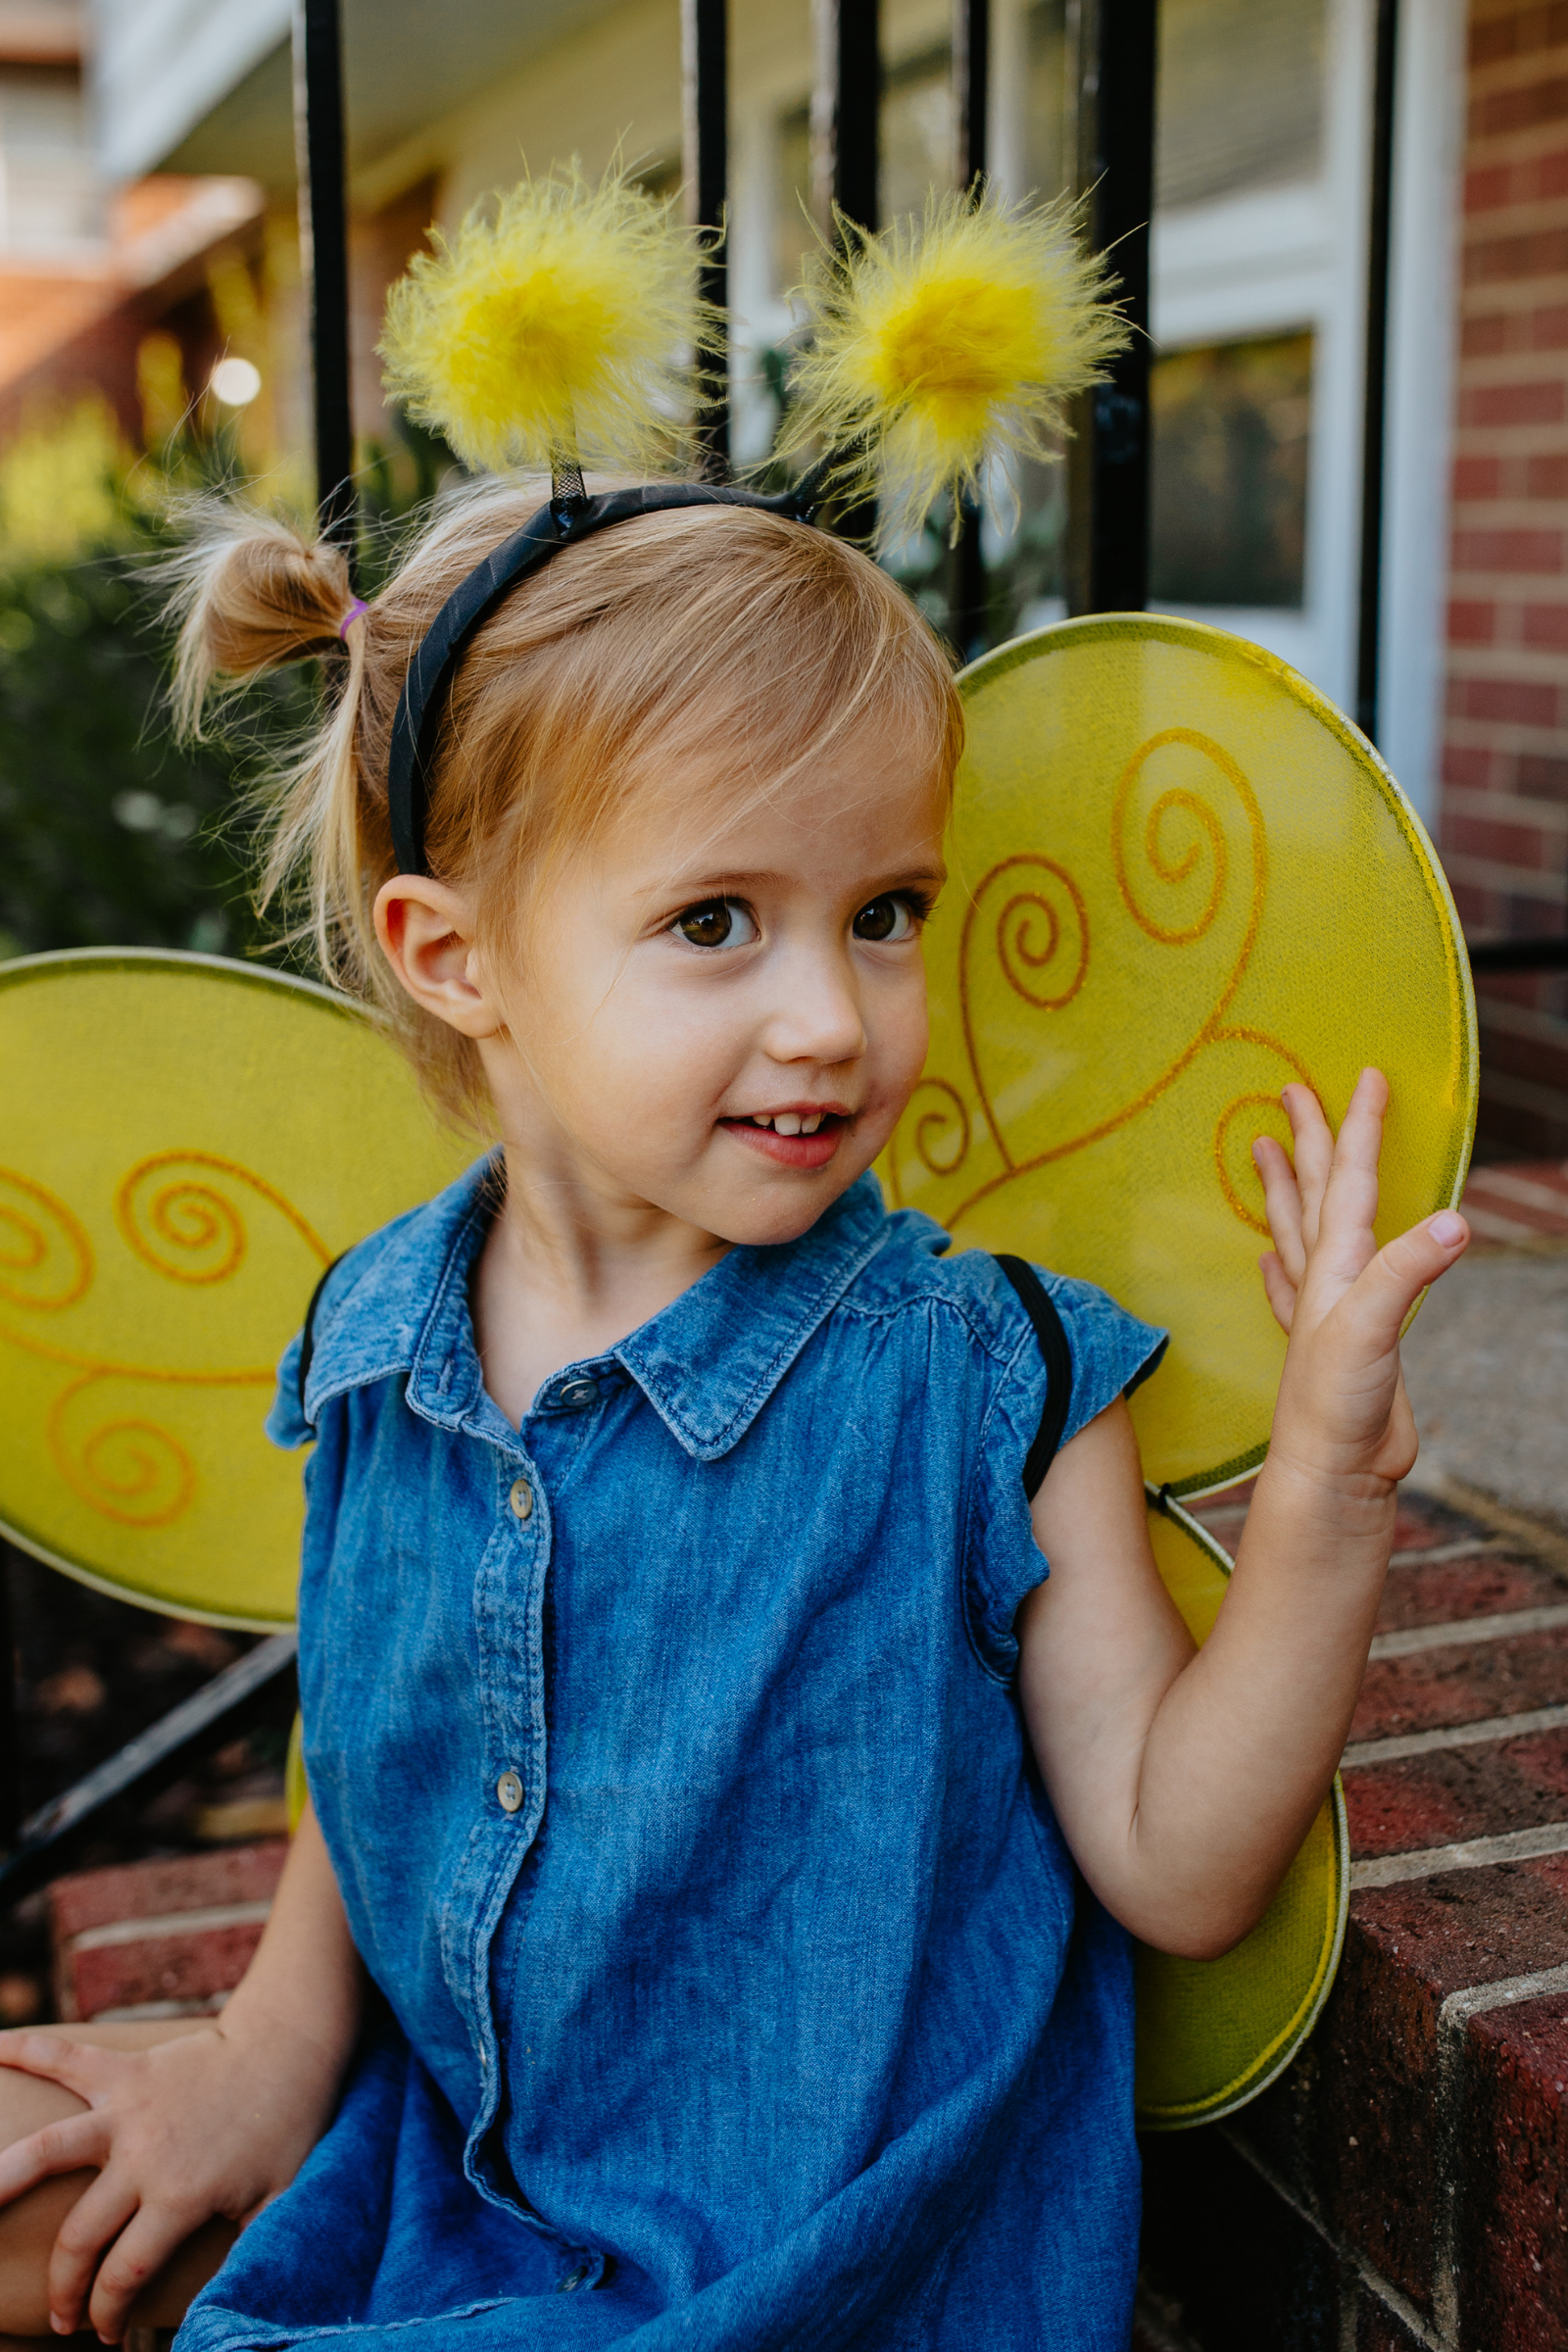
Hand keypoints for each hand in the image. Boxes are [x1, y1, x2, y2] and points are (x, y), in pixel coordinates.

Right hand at [0, 2013, 337, 2340]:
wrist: (288, 2045)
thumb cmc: (288, 2127)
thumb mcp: (277, 2202)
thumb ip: (246, 2256)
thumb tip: (221, 2312)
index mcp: (180, 2198)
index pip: (123, 2274)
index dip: (107, 2313)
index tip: (106, 2334)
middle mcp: (143, 2158)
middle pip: (79, 2237)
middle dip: (64, 2287)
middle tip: (62, 2317)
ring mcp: (127, 2110)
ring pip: (47, 2151)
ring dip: (2, 2179)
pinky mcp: (125, 2070)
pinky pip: (64, 2057)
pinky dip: (23, 2051)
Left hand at [1252, 1069, 1468, 1488]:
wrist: (1330, 1474)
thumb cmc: (1339, 1402)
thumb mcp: (1375, 1327)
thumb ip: (1409, 1271)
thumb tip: (1455, 1220)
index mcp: (1336, 1265)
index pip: (1349, 1179)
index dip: (1358, 1126)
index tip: (1364, 1076)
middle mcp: (1324, 1280)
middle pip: (1314, 1192)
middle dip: (1309, 1139)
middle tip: (1294, 1089)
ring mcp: (1322, 1312)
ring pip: (1300, 1231)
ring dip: (1286, 1188)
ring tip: (1263, 1151)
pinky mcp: (1331, 1347)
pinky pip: (1295, 1290)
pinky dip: (1282, 1265)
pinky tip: (1269, 1260)